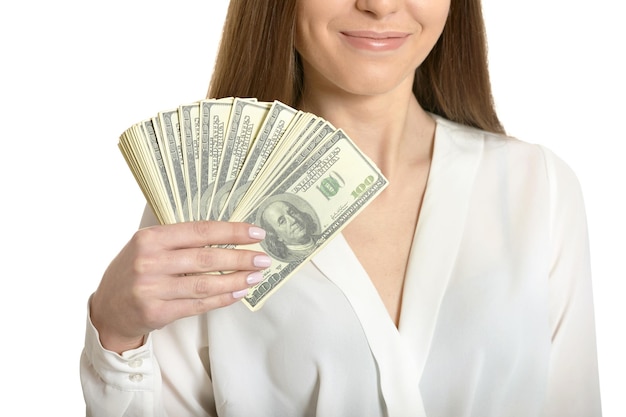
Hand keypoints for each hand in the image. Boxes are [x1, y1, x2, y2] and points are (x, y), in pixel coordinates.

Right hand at [90, 221, 268, 353]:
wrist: (107, 309)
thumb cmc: (134, 271)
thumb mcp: (147, 246)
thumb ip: (179, 240)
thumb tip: (227, 235)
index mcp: (150, 238)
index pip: (200, 231)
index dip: (231, 232)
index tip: (255, 233)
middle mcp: (150, 262)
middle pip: (206, 258)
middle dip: (240, 258)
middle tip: (262, 259)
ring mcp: (152, 289)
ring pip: (205, 284)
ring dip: (236, 280)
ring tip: (256, 277)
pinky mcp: (157, 313)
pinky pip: (198, 305)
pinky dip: (222, 300)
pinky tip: (239, 293)